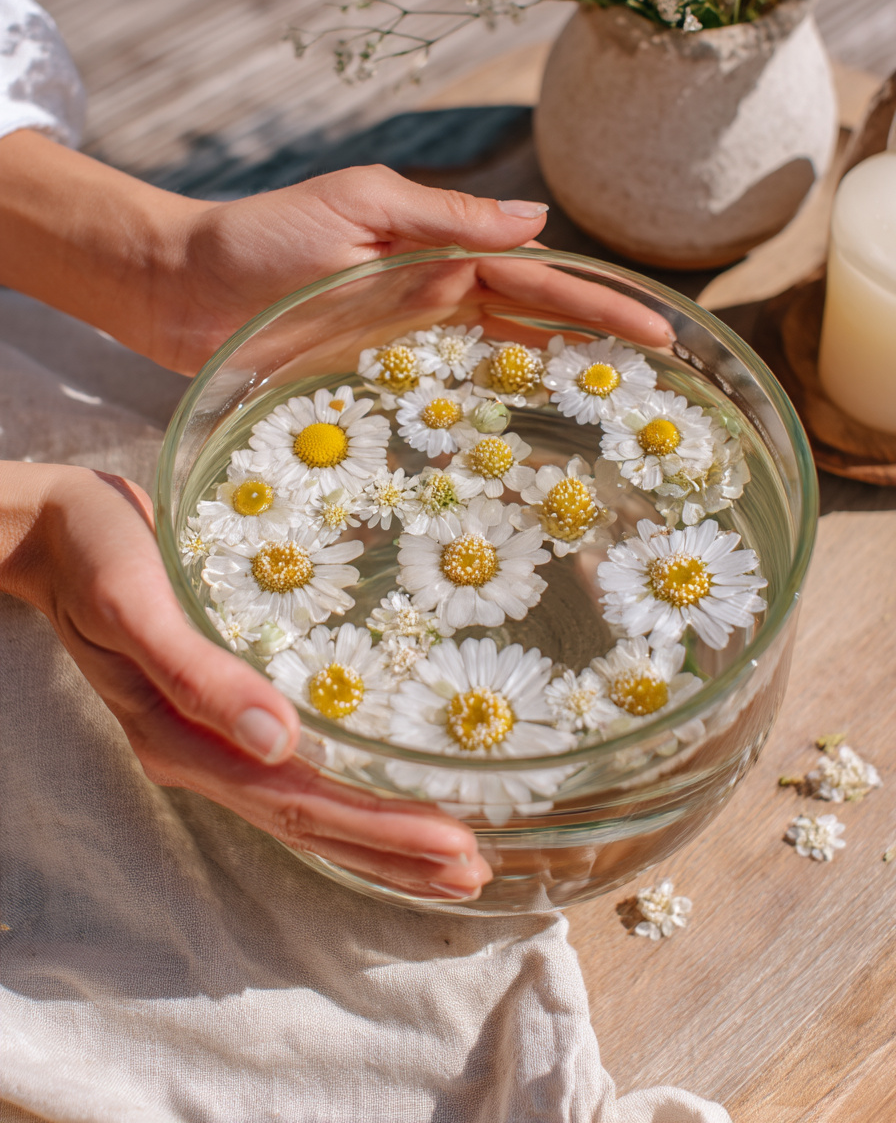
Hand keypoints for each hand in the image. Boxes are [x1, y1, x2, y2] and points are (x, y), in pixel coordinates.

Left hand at [0, 133, 672, 378]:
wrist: (182, 290)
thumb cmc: (259, 237)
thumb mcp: (357, 206)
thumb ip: (442, 218)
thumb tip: (535, 222)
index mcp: (438, 252)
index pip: (537, 280)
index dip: (597, 305)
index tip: (658, 330)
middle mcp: (433, 300)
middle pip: (532, 323)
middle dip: (597, 344)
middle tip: (663, 379)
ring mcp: (406, 346)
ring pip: (497, 364)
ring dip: (555, 381)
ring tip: (617, 414)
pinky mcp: (373, 385)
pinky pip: (443, 401)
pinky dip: (487, 414)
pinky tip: (521, 441)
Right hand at [1, 461, 490, 899]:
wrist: (54, 533)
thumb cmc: (95, 554)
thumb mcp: (136, 602)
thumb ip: (197, 673)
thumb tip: (277, 738)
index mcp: (183, 740)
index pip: (297, 802)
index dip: (379, 828)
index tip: (454, 842)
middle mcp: (204, 753)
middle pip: (311, 821)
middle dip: (394, 851)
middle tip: (475, 869)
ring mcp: (214, 737)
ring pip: (307, 806)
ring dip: (380, 838)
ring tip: (453, 859)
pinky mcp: (226, 709)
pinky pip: (297, 770)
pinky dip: (351, 794)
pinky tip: (390, 796)